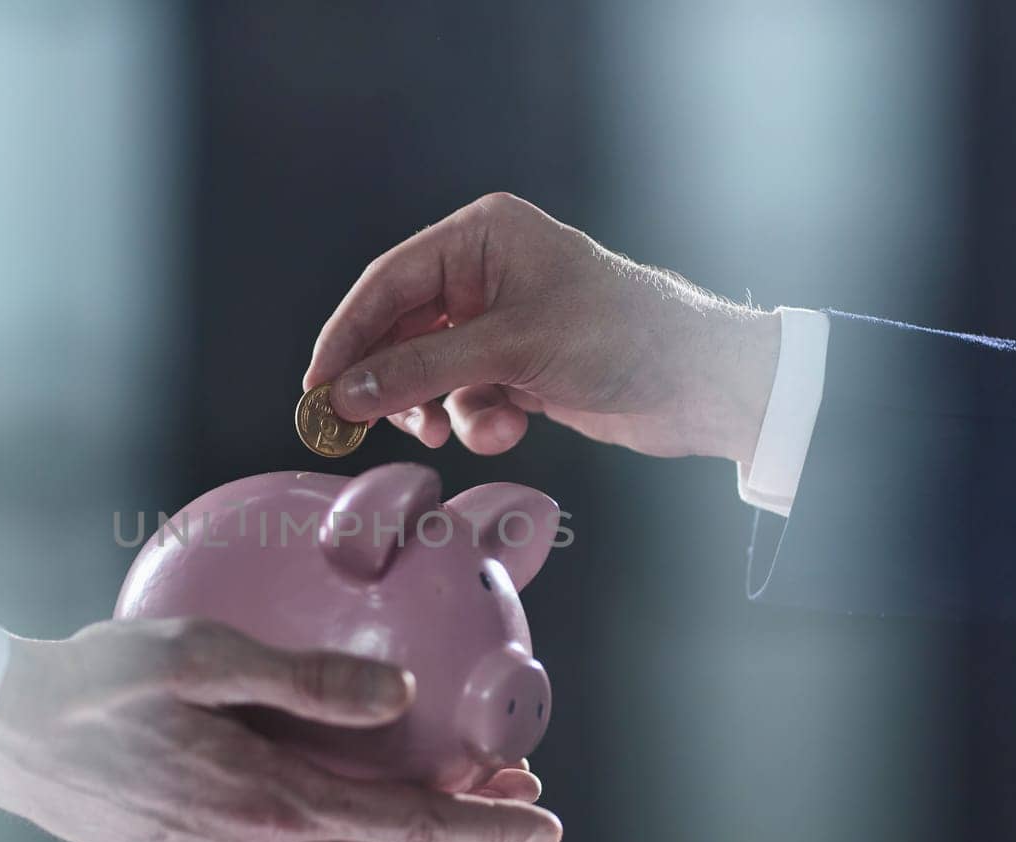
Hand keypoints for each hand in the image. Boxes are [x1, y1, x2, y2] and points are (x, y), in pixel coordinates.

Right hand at [0, 617, 561, 841]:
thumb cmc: (94, 680)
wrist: (0, 735)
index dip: (483, 826)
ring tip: (474, 814)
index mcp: (262, 807)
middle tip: (535, 822)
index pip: (405, 829)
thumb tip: (400, 694)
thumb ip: (307, 679)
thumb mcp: (200, 654)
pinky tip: (374, 813)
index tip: (543, 817)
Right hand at [305, 192, 782, 462]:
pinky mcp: (516, 366)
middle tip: (356, 427)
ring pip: (428, 372)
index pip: (388, 283)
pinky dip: (477, 420)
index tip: (315, 388)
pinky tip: (508, 428)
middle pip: (400, 330)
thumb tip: (346, 394)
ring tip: (455, 432)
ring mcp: (499, 322)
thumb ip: (421, 369)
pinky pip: (465, 396)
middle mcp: (484, 271)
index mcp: (482, 236)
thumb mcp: (512, 349)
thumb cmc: (621, 337)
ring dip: (438, 409)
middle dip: (390, 383)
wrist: (700, 384)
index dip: (346, 337)